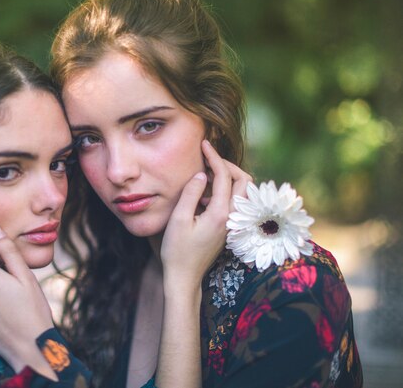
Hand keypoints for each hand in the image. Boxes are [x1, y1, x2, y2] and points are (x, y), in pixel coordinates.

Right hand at [160, 140, 251, 290]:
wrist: (184, 277)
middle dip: (229, 165)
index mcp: (220, 213)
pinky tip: (203, 194)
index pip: (224, 176)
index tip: (204, 144)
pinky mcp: (228, 228)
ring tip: (204, 172)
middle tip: (209, 158)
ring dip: (228, 178)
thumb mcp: (178, 219)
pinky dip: (223, 191)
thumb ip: (190, 193)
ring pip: (242, 192)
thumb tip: (201, 174)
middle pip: (244, 182)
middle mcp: (232, 218)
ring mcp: (232, 224)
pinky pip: (234, 202)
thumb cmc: (177, 251)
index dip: (214, 157)